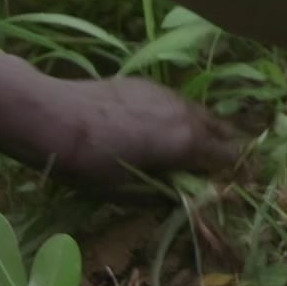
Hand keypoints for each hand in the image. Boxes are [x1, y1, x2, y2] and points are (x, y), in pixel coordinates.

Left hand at [30, 73, 241, 185]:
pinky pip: (178, 102)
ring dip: (204, 131)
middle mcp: (185, 113)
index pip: (229, 156)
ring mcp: (168, 94)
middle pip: (222, 129)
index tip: (227, 186)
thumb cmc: (90, 163)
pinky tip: (162, 129)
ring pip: (201, 112)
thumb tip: (184, 200)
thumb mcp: (127, 192)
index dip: (232, 173)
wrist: (54, 116)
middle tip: (215, 169)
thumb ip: (162, 196)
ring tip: (192, 150)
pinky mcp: (149, 84)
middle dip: (224, 149)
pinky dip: (181, 117)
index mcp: (187, 142)